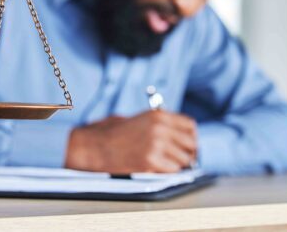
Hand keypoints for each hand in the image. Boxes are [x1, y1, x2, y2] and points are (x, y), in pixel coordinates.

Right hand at [65, 110, 196, 173]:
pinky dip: (168, 171)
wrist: (95, 146)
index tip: (189, 145)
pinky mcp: (150, 162)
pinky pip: (172, 170)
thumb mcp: (139, 119)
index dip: (191, 137)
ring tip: (166, 163)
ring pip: (184, 159)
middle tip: (182, 158)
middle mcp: (160, 129)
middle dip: (188, 152)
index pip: (190, 126)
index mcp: (158, 116)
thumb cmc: (113, 134)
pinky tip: (158, 167)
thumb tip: (180, 135)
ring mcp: (156, 145)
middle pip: (191, 143)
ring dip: (178, 164)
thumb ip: (160, 124)